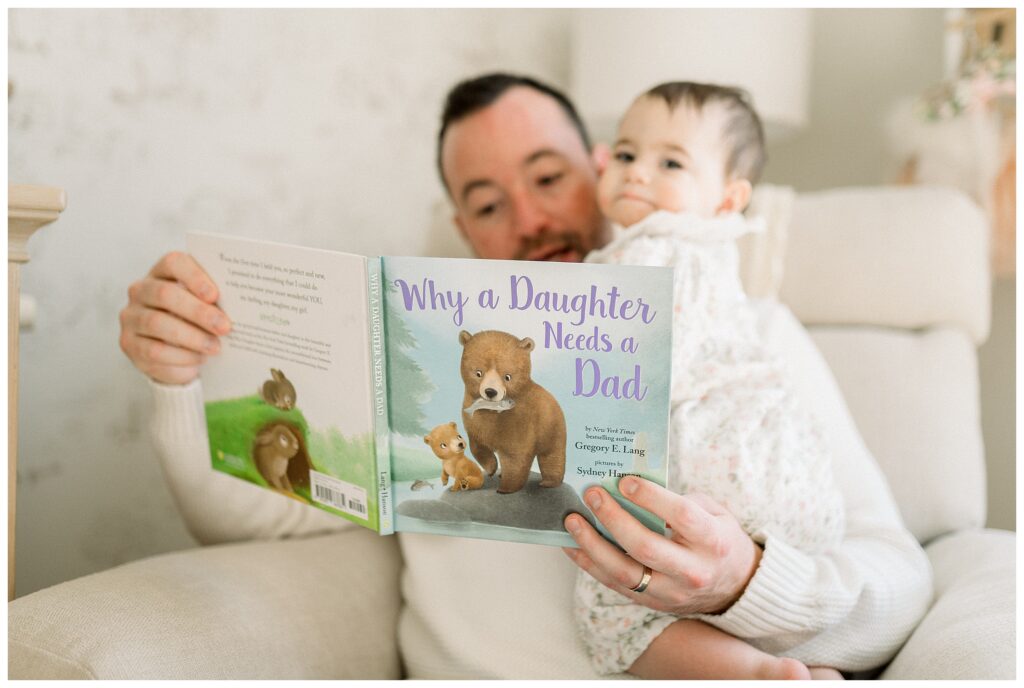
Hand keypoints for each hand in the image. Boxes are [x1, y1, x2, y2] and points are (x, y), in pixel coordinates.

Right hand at [118, 252, 229, 384]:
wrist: (174, 350)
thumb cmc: (196, 319)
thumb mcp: (207, 305)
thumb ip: (216, 300)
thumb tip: (241, 305)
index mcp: (163, 272)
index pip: (174, 262)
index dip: (194, 277)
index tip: (215, 295)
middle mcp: (141, 290)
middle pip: (165, 294)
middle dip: (198, 312)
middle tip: (224, 327)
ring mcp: (131, 317)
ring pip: (157, 323)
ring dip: (191, 337)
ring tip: (215, 347)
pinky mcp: (129, 343)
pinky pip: (153, 350)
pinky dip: (180, 356)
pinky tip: (199, 359)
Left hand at [563, 477, 761, 615]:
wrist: (734, 586)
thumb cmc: (718, 538)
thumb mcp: (715, 513)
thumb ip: (681, 500)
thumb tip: (633, 486)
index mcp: (712, 541)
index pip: (681, 516)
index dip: (651, 497)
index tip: (624, 480)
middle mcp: (692, 571)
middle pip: (646, 547)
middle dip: (614, 519)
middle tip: (592, 495)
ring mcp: (670, 592)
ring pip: (624, 572)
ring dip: (593, 545)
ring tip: (572, 520)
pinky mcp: (652, 603)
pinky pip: (614, 584)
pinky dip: (589, 564)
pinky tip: (572, 544)